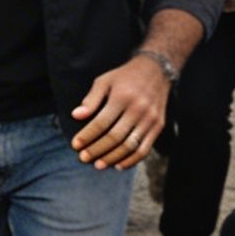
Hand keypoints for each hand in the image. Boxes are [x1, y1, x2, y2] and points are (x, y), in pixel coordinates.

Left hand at [70, 54, 169, 169]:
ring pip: (129, 146)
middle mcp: (138, 108)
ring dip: (112, 158)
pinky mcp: (158, 126)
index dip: (87, 136)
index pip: (101, 122)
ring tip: (98, 164)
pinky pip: (144, 149)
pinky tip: (118, 165)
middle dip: (97, 150)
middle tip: (83, 157)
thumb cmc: (125, 77)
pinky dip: (131, 160)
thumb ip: (91, 99)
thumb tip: (76, 116)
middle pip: (115, 137)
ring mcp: (150, 119)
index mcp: (122, 96)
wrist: (156, 70)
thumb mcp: (105, 80)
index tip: (75, 145)